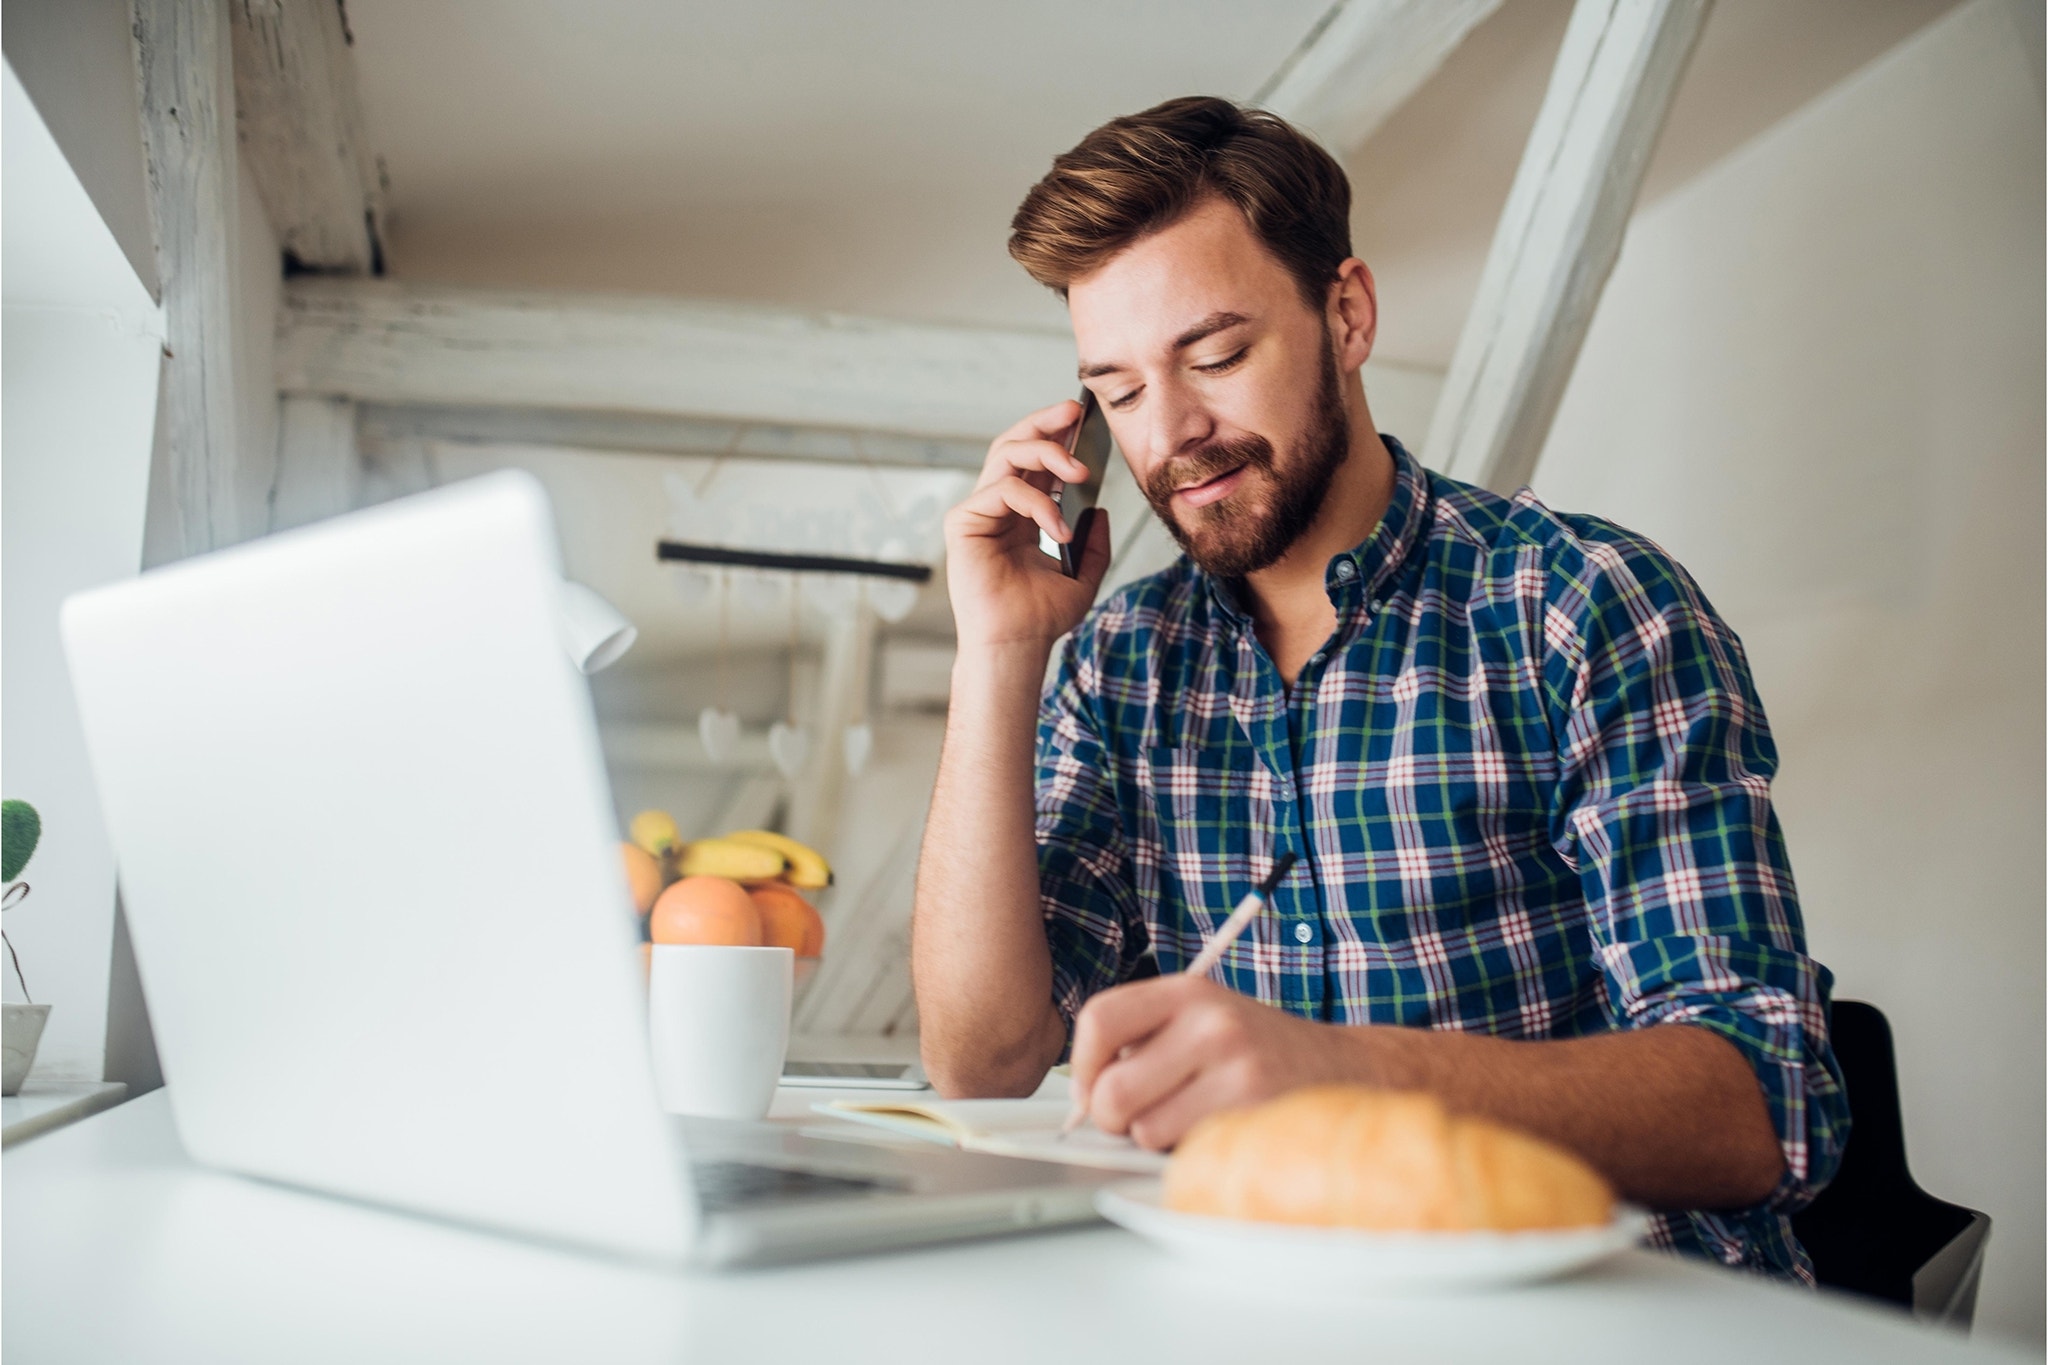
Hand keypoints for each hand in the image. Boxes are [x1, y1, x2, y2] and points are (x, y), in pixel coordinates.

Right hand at [943, 400, 1112, 651]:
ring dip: (1048, 454)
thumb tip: (1101, 510)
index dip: (1054, 432)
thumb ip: (1093, 542)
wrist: (1017, 646)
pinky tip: (1058, 529)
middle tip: (1075, 413)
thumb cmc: (1041, 618)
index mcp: (1019, 514)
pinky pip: (1004, 490)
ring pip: (1007, 455)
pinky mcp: (964, 523)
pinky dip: (1038, 503)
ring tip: (1080, 472)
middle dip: (1045, 422)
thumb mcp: (1083, 574)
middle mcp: (995, 507)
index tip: (1083, 416)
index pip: (1033, 459)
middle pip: (1014, 444)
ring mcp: (978, 512)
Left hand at [1069, 976, 1367, 1150]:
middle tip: (1138, 1117)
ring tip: (1194, 1119)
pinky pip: (1187, 1154)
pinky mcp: (1256, 1114)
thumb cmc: (1257, 1050)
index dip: (1082, 1065)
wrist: (1345, 1067)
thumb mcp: (1202, 1018)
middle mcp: (1211, 1023)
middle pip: (1112, 1091)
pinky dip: (1192, 1154)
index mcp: (1188, 991)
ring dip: (1159, 1139)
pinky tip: (1218, 1133)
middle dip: (1114, 1118)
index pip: (1100, 1019)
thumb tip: (1083, 1096)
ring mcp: (1237, 1069)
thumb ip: (1143, 1041)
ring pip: (1146, 1132)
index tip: (1091, 1089)